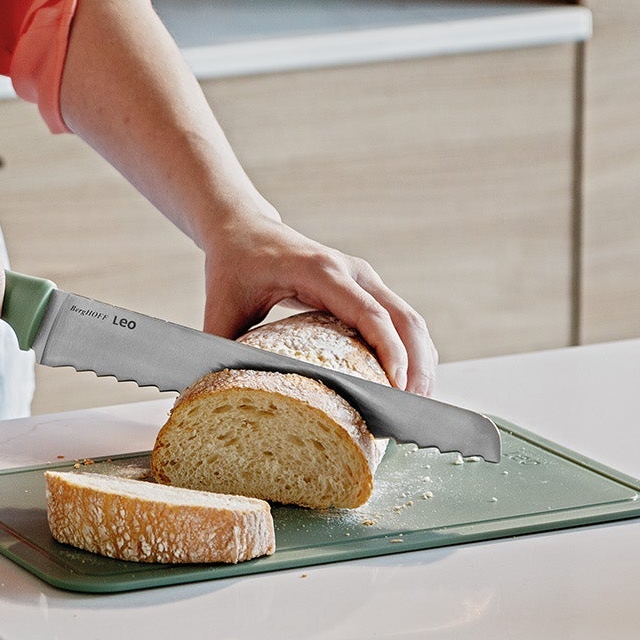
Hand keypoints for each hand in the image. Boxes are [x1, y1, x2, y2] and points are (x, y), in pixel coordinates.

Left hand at [201, 218, 436, 395]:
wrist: (245, 230)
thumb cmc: (233, 267)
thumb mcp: (221, 306)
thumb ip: (220, 347)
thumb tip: (218, 393)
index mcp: (320, 271)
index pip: (367, 312)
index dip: (387, 350)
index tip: (397, 386)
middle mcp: (350, 271)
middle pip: (401, 317)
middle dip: (415, 364)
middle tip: (413, 408)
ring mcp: (363, 278)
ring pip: (409, 318)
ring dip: (421, 359)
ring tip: (418, 402)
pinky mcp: (366, 287)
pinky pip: (399, 318)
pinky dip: (410, 349)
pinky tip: (409, 381)